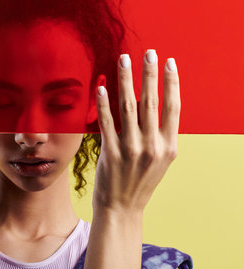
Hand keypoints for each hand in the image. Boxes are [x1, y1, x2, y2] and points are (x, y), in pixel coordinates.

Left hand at [93, 50, 179, 213]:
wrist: (122, 207)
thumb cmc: (140, 181)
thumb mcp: (160, 160)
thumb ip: (160, 135)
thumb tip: (156, 105)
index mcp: (169, 146)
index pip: (173, 107)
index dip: (172, 82)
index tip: (169, 63)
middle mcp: (152, 146)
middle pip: (151, 101)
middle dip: (149, 74)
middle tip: (148, 53)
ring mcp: (131, 149)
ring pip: (128, 107)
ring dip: (126, 81)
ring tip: (124, 61)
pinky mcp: (110, 153)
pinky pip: (107, 123)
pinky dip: (104, 104)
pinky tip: (101, 88)